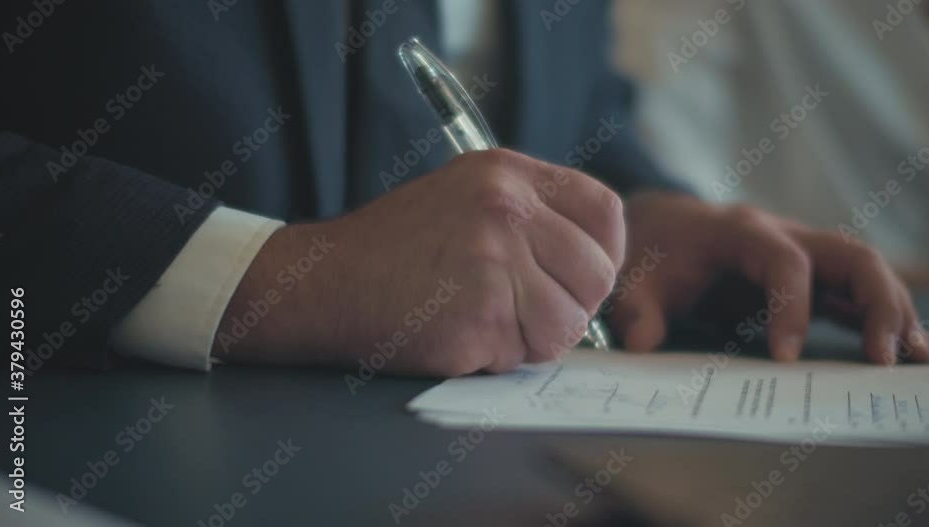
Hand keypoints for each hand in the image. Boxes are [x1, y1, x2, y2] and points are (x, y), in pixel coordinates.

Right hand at [214, 149, 624, 374]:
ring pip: (568, 325)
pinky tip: (457, 334)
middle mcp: (508, 210)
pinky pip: (524, 356)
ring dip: (534, 340)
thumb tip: (595, 263)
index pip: (605, 212)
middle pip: (596, 276)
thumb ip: (531, 215)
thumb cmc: (394, 247)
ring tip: (486, 322)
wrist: (323, 281)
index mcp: (508, 174)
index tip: (583, 278)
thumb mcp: (465, 195)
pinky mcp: (479, 316)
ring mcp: (494, 262)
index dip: (605, 254)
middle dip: (574, 306)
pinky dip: (497, 358)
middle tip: (529, 312)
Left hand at [608, 192, 928, 363]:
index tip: (785, 359)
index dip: (791, 308)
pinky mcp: (807, 273)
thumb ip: (636, 310)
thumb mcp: (632, 281)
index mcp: (740, 231)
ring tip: (911, 357)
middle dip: (875, 302)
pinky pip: (854, 288)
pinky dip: (881, 314)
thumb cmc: (648, 253)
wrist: (655, 226)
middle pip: (849, 254)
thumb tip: (642, 344)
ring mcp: (800, 251)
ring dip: (892, 309)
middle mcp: (781, 234)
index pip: (784, 263)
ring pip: (863, 268)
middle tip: (884, 360)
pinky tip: (903, 349)